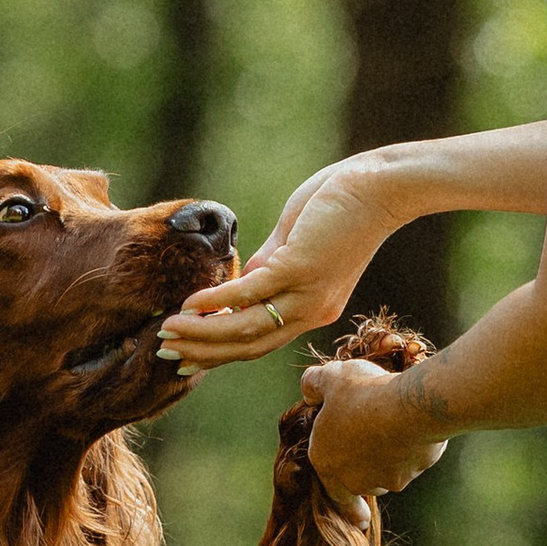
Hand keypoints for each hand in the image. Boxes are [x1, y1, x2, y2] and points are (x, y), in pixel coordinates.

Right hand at [157, 157, 393, 375]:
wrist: (382, 185)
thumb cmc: (340, 205)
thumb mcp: (298, 242)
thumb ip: (269, 263)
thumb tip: (241, 278)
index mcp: (313, 309)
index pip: (260, 342)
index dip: (220, 352)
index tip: (186, 360)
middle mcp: (311, 311)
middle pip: (249, 346)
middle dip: (204, 352)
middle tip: (164, 351)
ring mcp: (307, 293)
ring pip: (246, 328)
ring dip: (203, 333)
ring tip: (167, 331)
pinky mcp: (300, 268)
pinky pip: (250, 293)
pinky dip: (216, 301)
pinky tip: (189, 305)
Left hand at [301, 356, 449, 518]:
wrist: (408, 406)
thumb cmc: (364, 393)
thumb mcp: (331, 378)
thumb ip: (314, 384)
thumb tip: (309, 392)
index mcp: (328, 462)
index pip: (332, 492)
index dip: (344, 502)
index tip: (359, 518)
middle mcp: (356, 478)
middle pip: (362, 482)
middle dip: (368, 473)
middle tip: (375, 456)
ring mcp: (388, 478)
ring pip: (389, 474)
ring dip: (391, 460)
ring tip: (396, 429)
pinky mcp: (416, 470)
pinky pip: (414, 461)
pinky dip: (413, 450)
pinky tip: (416, 426)